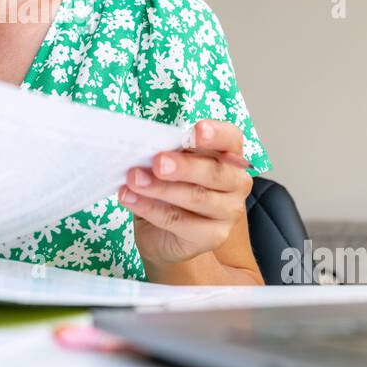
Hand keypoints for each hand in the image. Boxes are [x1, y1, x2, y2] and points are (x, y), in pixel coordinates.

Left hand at [119, 119, 253, 266]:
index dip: (216, 134)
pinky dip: (150, 208)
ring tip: (133, 179)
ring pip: (196, 197)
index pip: (231, 138)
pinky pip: (179, 221)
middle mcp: (236, 182)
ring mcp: (228, 212)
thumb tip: (143, 145)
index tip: (196, 130)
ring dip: (161, 188)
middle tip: (157, 162)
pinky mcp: (213, 236)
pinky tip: (130, 198)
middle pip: (215, 172)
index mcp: (229, 155)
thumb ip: (166, 154)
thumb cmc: (171, 190)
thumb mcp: (170, 165)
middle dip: (184, 166)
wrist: (166, 234)